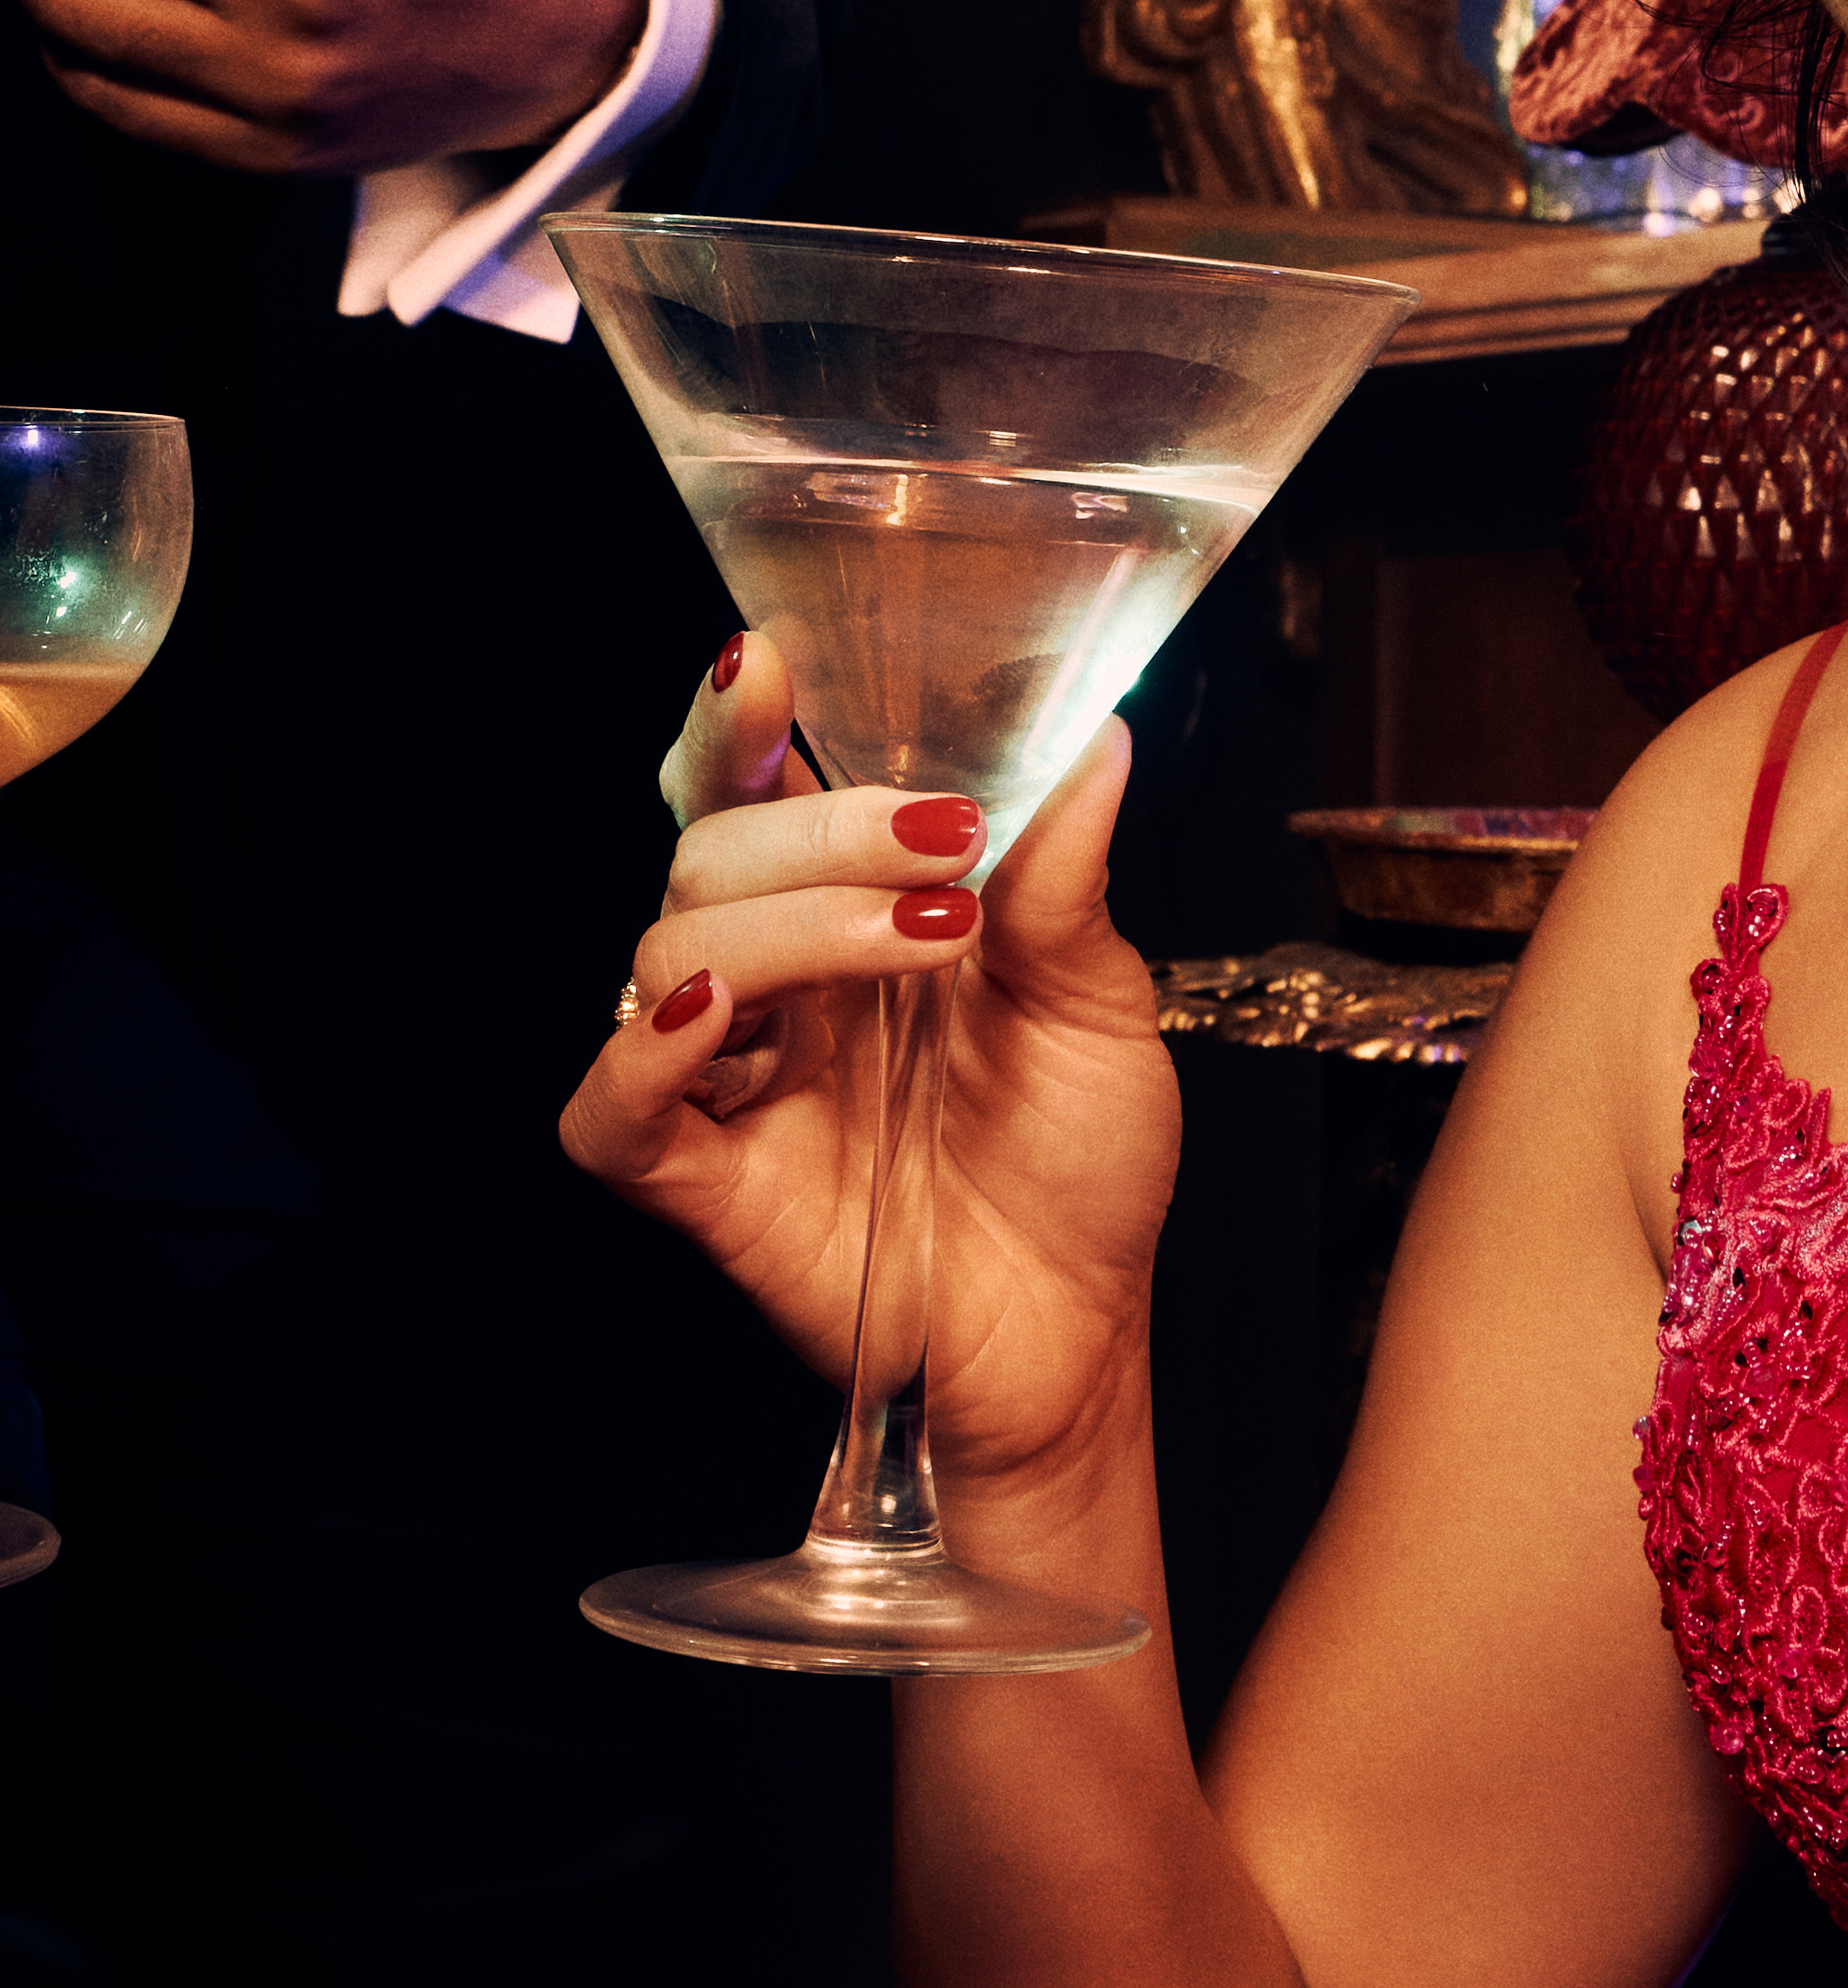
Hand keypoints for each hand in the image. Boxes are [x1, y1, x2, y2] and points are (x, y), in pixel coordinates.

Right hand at [563, 634, 1184, 1520]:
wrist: (1083, 1326)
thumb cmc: (1079, 1160)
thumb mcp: (1097, 1000)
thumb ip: (1065, 877)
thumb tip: (1096, 736)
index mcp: (849, 911)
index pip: (753, 792)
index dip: (736, 723)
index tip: (764, 661)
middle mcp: (775, 981)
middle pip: (709, 853)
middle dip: (819, 828)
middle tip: (942, 840)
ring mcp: (730, 1078)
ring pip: (663, 951)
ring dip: (791, 924)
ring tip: (924, 939)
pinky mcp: (704, 1184)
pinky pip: (609, 1112)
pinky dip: (643, 1053)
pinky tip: (719, 1013)